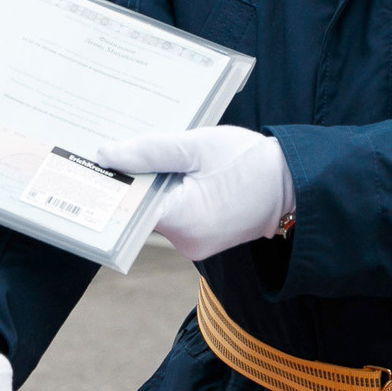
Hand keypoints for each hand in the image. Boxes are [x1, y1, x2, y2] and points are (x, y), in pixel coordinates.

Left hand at [92, 125, 292, 261]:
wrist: (296, 182)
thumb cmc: (250, 161)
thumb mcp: (196, 146)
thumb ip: (149, 151)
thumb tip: (106, 155)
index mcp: (183, 220)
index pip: (128, 207)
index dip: (111, 184)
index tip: (95, 163)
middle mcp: (186, 242)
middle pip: (140, 210)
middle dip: (131, 181)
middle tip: (116, 150)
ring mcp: (196, 244)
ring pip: (157, 212)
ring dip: (151, 186)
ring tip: (145, 154)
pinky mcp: (204, 239)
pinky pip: (175, 215)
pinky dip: (169, 194)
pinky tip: (170, 170)